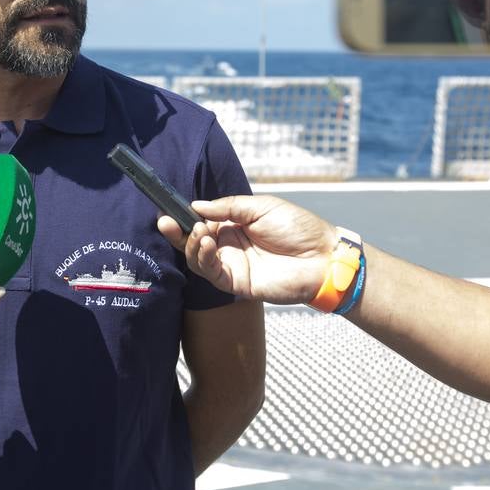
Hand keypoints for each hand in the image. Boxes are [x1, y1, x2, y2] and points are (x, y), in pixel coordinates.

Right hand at [156, 195, 337, 303]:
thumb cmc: (298, 227)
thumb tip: (196, 206)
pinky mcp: (238, 283)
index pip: (201, 221)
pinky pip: (212, 274)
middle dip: (177, 233)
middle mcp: (229, 246)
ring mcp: (232, 265)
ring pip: (198, 259)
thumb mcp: (261, 207)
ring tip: (200, 232)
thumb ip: (228, 207)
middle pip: (194, 242)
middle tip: (167, 222)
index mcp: (234, 225)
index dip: (183, 218)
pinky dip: (204, 259)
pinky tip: (207, 244)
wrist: (322, 257)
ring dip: (192, 245)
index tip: (167, 210)